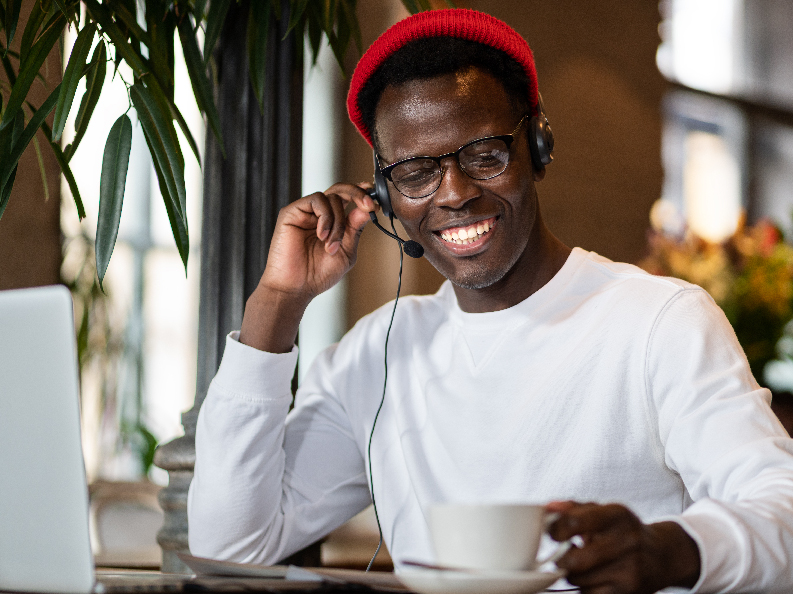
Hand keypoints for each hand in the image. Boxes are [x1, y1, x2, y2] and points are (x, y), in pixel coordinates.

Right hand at [240, 183, 374, 352]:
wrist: (296, 288)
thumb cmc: (318, 274)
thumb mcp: (346, 251)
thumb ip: (355, 229)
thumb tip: (367, 208)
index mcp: (333, 222)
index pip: (347, 199)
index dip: (361, 194)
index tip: (375, 200)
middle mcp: (319, 214)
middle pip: (340, 190)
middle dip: (358, 194)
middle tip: (368, 205)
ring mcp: (306, 212)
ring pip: (331, 197)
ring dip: (338, 222)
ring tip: (331, 245)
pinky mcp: (292, 212)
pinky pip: (316, 200)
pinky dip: (325, 217)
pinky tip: (322, 235)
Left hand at [546, 501, 700, 593]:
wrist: (662, 555)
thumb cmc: (623, 530)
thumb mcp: (603, 512)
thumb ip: (572, 508)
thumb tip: (547, 507)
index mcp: (617, 515)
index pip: (575, 522)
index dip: (555, 530)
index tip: (552, 533)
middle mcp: (627, 541)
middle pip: (576, 559)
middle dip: (561, 559)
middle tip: (561, 556)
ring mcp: (630, 569)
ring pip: (580, 581)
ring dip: (572, 575)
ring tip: (580, 564)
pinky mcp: (629, 592)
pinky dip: (585, 588)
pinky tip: (592, 577)